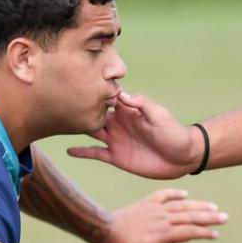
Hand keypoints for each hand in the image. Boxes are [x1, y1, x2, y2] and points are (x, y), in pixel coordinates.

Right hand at [68, 92, 200, 178]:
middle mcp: (118, 123)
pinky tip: (68, 150)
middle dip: (80, 108)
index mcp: (128, 110)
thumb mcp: (159, 115)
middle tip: (61, 103)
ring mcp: (115, 140)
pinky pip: (96, 153)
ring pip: (91, 132)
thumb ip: (141, 104)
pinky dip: (82, 152)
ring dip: (78, 128)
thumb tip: (121, 94)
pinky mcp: (116, 156)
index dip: (94, 92)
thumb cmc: (173, 132)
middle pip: (94, 114)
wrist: (181, 157)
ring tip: (59, 123)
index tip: (78, 84)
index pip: (107, 98)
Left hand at [99, 190, 225, 242]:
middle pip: (190, 216)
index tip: (216, 234)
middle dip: (209, 217)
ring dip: (198, 205)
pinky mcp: (146, 203)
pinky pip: (163, 195)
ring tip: (213, 206)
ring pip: (181, 205)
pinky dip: (175, 194)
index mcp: (164, 234)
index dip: (204, 233)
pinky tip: (185, 194)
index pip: (190, 232)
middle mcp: (163, 219)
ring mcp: (155, 209)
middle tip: (224, 217)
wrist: (104, 230)